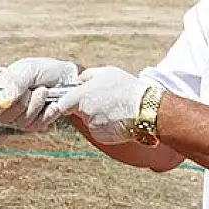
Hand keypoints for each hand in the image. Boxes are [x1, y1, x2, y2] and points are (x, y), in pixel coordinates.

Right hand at [0, 58, 79, 130]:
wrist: (68, 79)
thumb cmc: (45, 71)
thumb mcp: (29, 70)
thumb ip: (14, 84)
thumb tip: (1, 102)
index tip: (7, 101)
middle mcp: (6, 106)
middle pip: (4, 117)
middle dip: (23, 102)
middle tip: (34, 88)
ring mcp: (20, 117)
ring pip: (22, 122)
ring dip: (37, 105)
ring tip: (45, 92)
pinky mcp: (34, 124)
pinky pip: (36, 126)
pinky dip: (47, 113)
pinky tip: (52, 104)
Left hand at [41, 66, 156, 144]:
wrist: (145, 109)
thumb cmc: (127, 89)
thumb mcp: (107, 73)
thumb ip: (87, 75)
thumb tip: (78, 79)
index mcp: (82, 96)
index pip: (62, 104)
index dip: (68, 102)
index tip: (73, 101)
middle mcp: (84, 112)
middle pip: (77, 112)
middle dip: (85, 108)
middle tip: (103, 102)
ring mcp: (92, 126)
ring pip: (89, 122)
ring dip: (97, 117)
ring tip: (114, 109)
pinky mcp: (100, 136)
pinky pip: (98, 131)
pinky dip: (104, 127)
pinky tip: (116, 119)